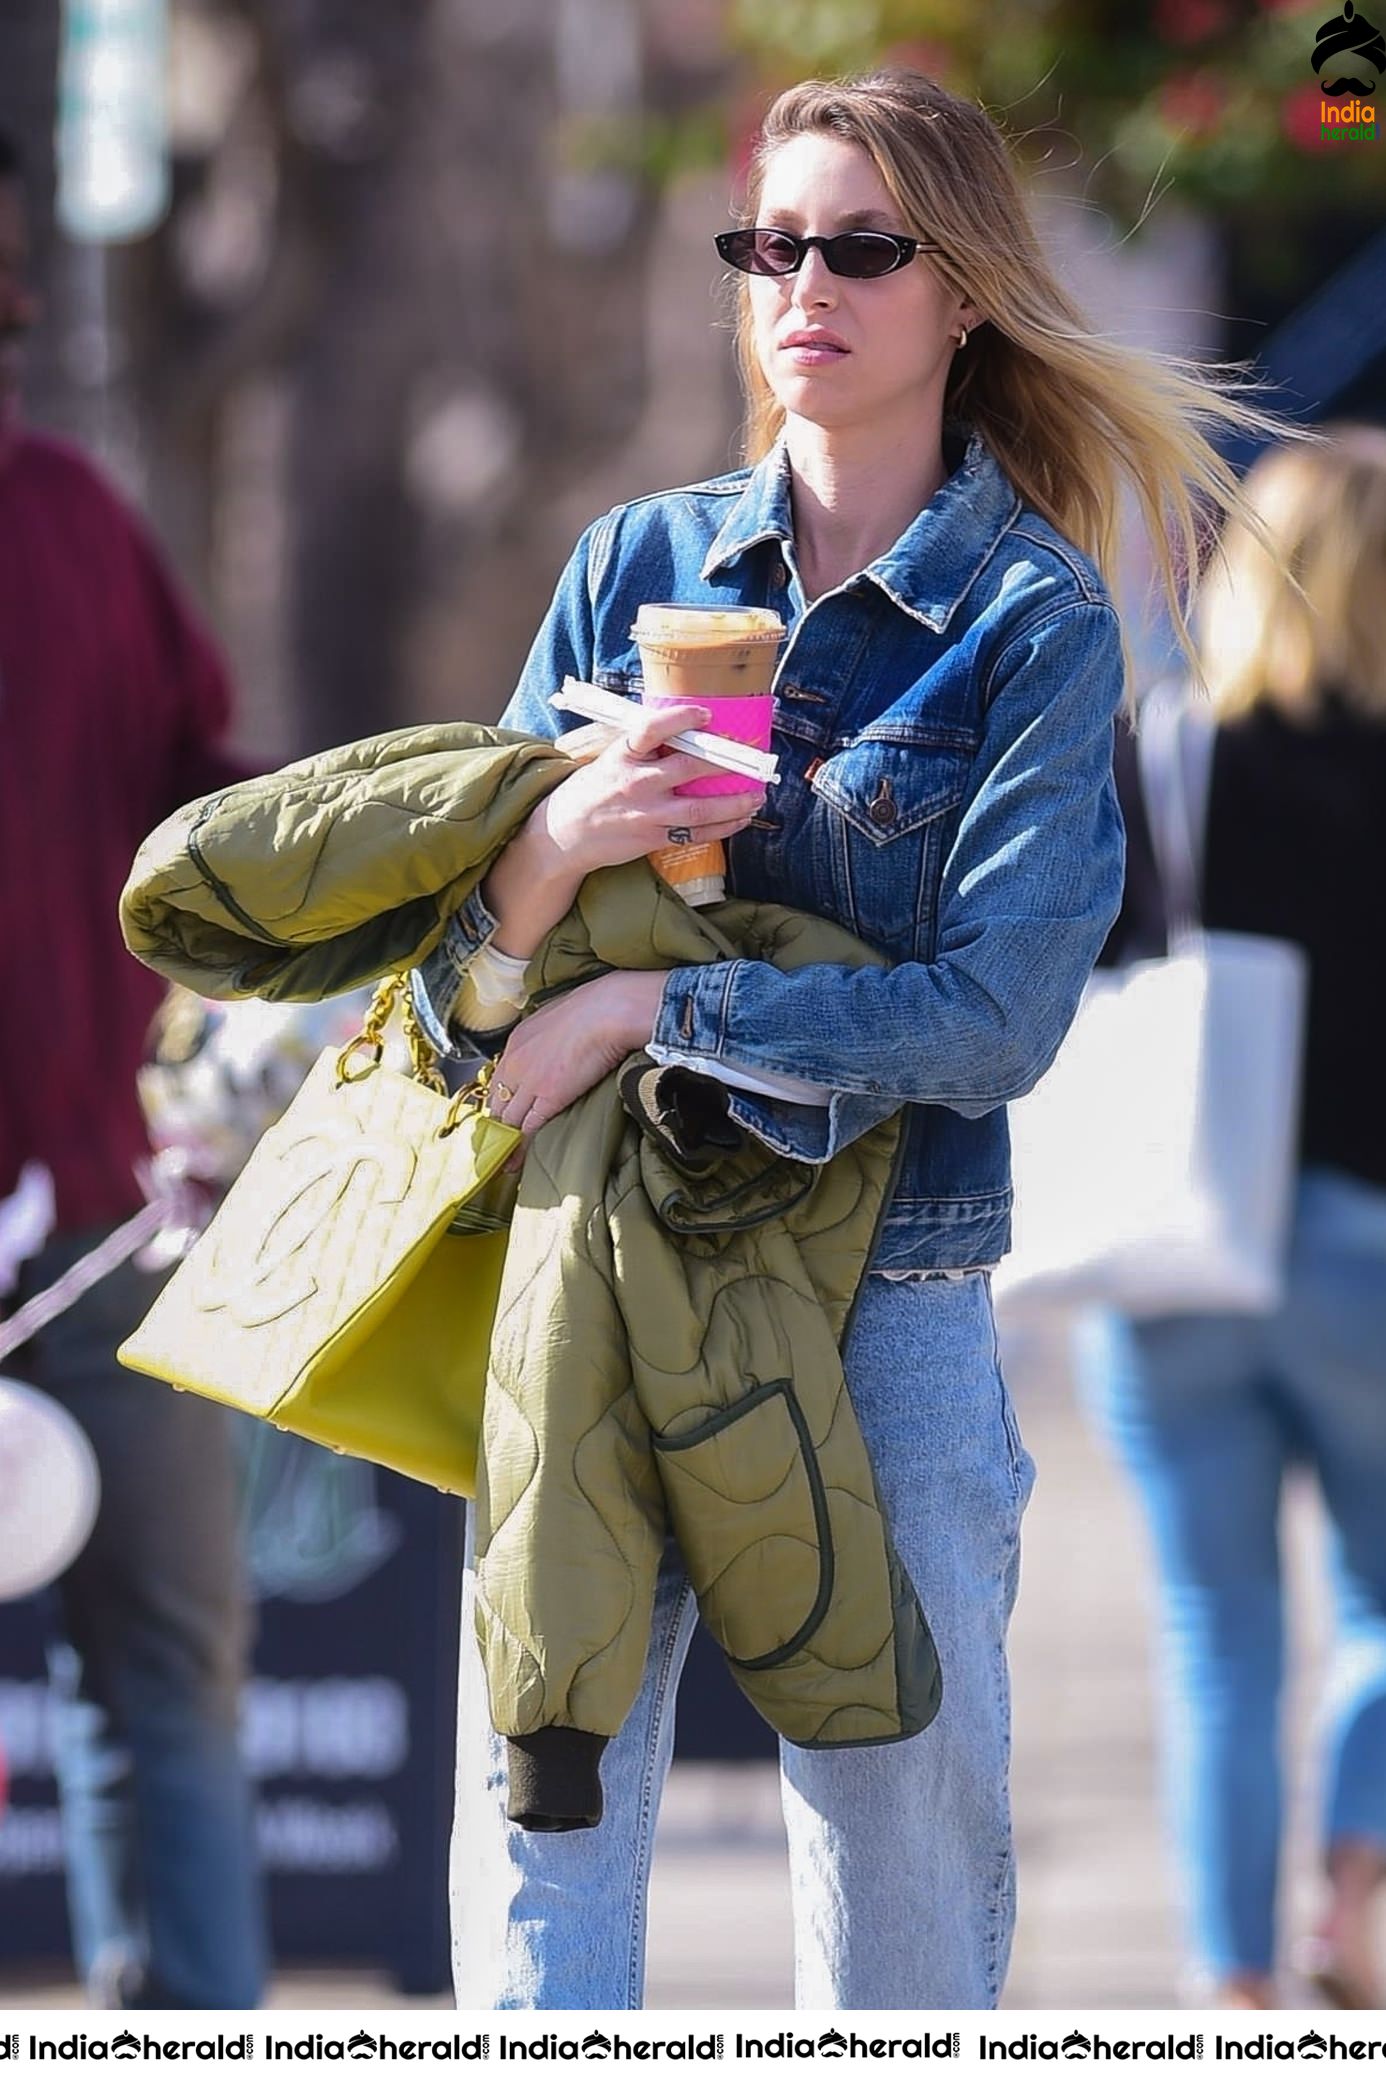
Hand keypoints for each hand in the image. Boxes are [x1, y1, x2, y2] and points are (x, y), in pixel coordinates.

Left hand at [488, 970, 666, 1152]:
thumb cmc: (598, 1007)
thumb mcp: (562, 1016)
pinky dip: (519, 1150)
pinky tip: (515, 1164)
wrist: (610, 1010)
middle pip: (497, 1102)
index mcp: (518, 1041)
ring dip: (503, 1144)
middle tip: (495, 1146)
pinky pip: (526, 1130)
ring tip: (501, 1163)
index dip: (499, 1102)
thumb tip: (561, 1043)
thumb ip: (552, 1036)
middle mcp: (515, 1062)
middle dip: (494, 1126)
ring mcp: (529, 1081)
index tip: (501, 1117)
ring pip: (507, 1120)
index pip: (499, 1080)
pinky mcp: (547, 1098)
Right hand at [537, 701, 765, 874]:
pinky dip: (723, 827)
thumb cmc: (593, 790)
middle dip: (724, 762)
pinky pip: (696, 834)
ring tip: (756, 794)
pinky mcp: (653, 838)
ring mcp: (647, 813)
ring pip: (700, 808)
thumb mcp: (610, 758)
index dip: (680, 719)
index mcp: (623, 755)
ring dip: (734, 802)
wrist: (565, 833)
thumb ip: (642, 747)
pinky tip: (740, 819)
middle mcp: (636, 782)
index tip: (706, 715)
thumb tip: (683, 730)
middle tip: (750, 758)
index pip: (652, 729)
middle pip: (688, 768)